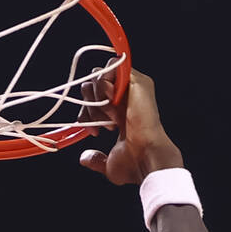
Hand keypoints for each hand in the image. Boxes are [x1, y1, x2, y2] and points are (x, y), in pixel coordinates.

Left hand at [78, 67, 183, 184]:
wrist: (145, 158)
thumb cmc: (134, 164)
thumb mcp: (109, 162)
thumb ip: (96, 159)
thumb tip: (85, 159)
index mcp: (122, 111)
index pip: (95, 98)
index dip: (87, 111)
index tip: (92, 132)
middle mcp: (127, 97)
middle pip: (94, 82)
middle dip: (88, 102)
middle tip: (98, 123)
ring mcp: (132, 87)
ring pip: (99, 73)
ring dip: (95, 96)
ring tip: (106, 116)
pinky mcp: (136, 81)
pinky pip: (111, 68)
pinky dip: (103, 86)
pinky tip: (110, 106)